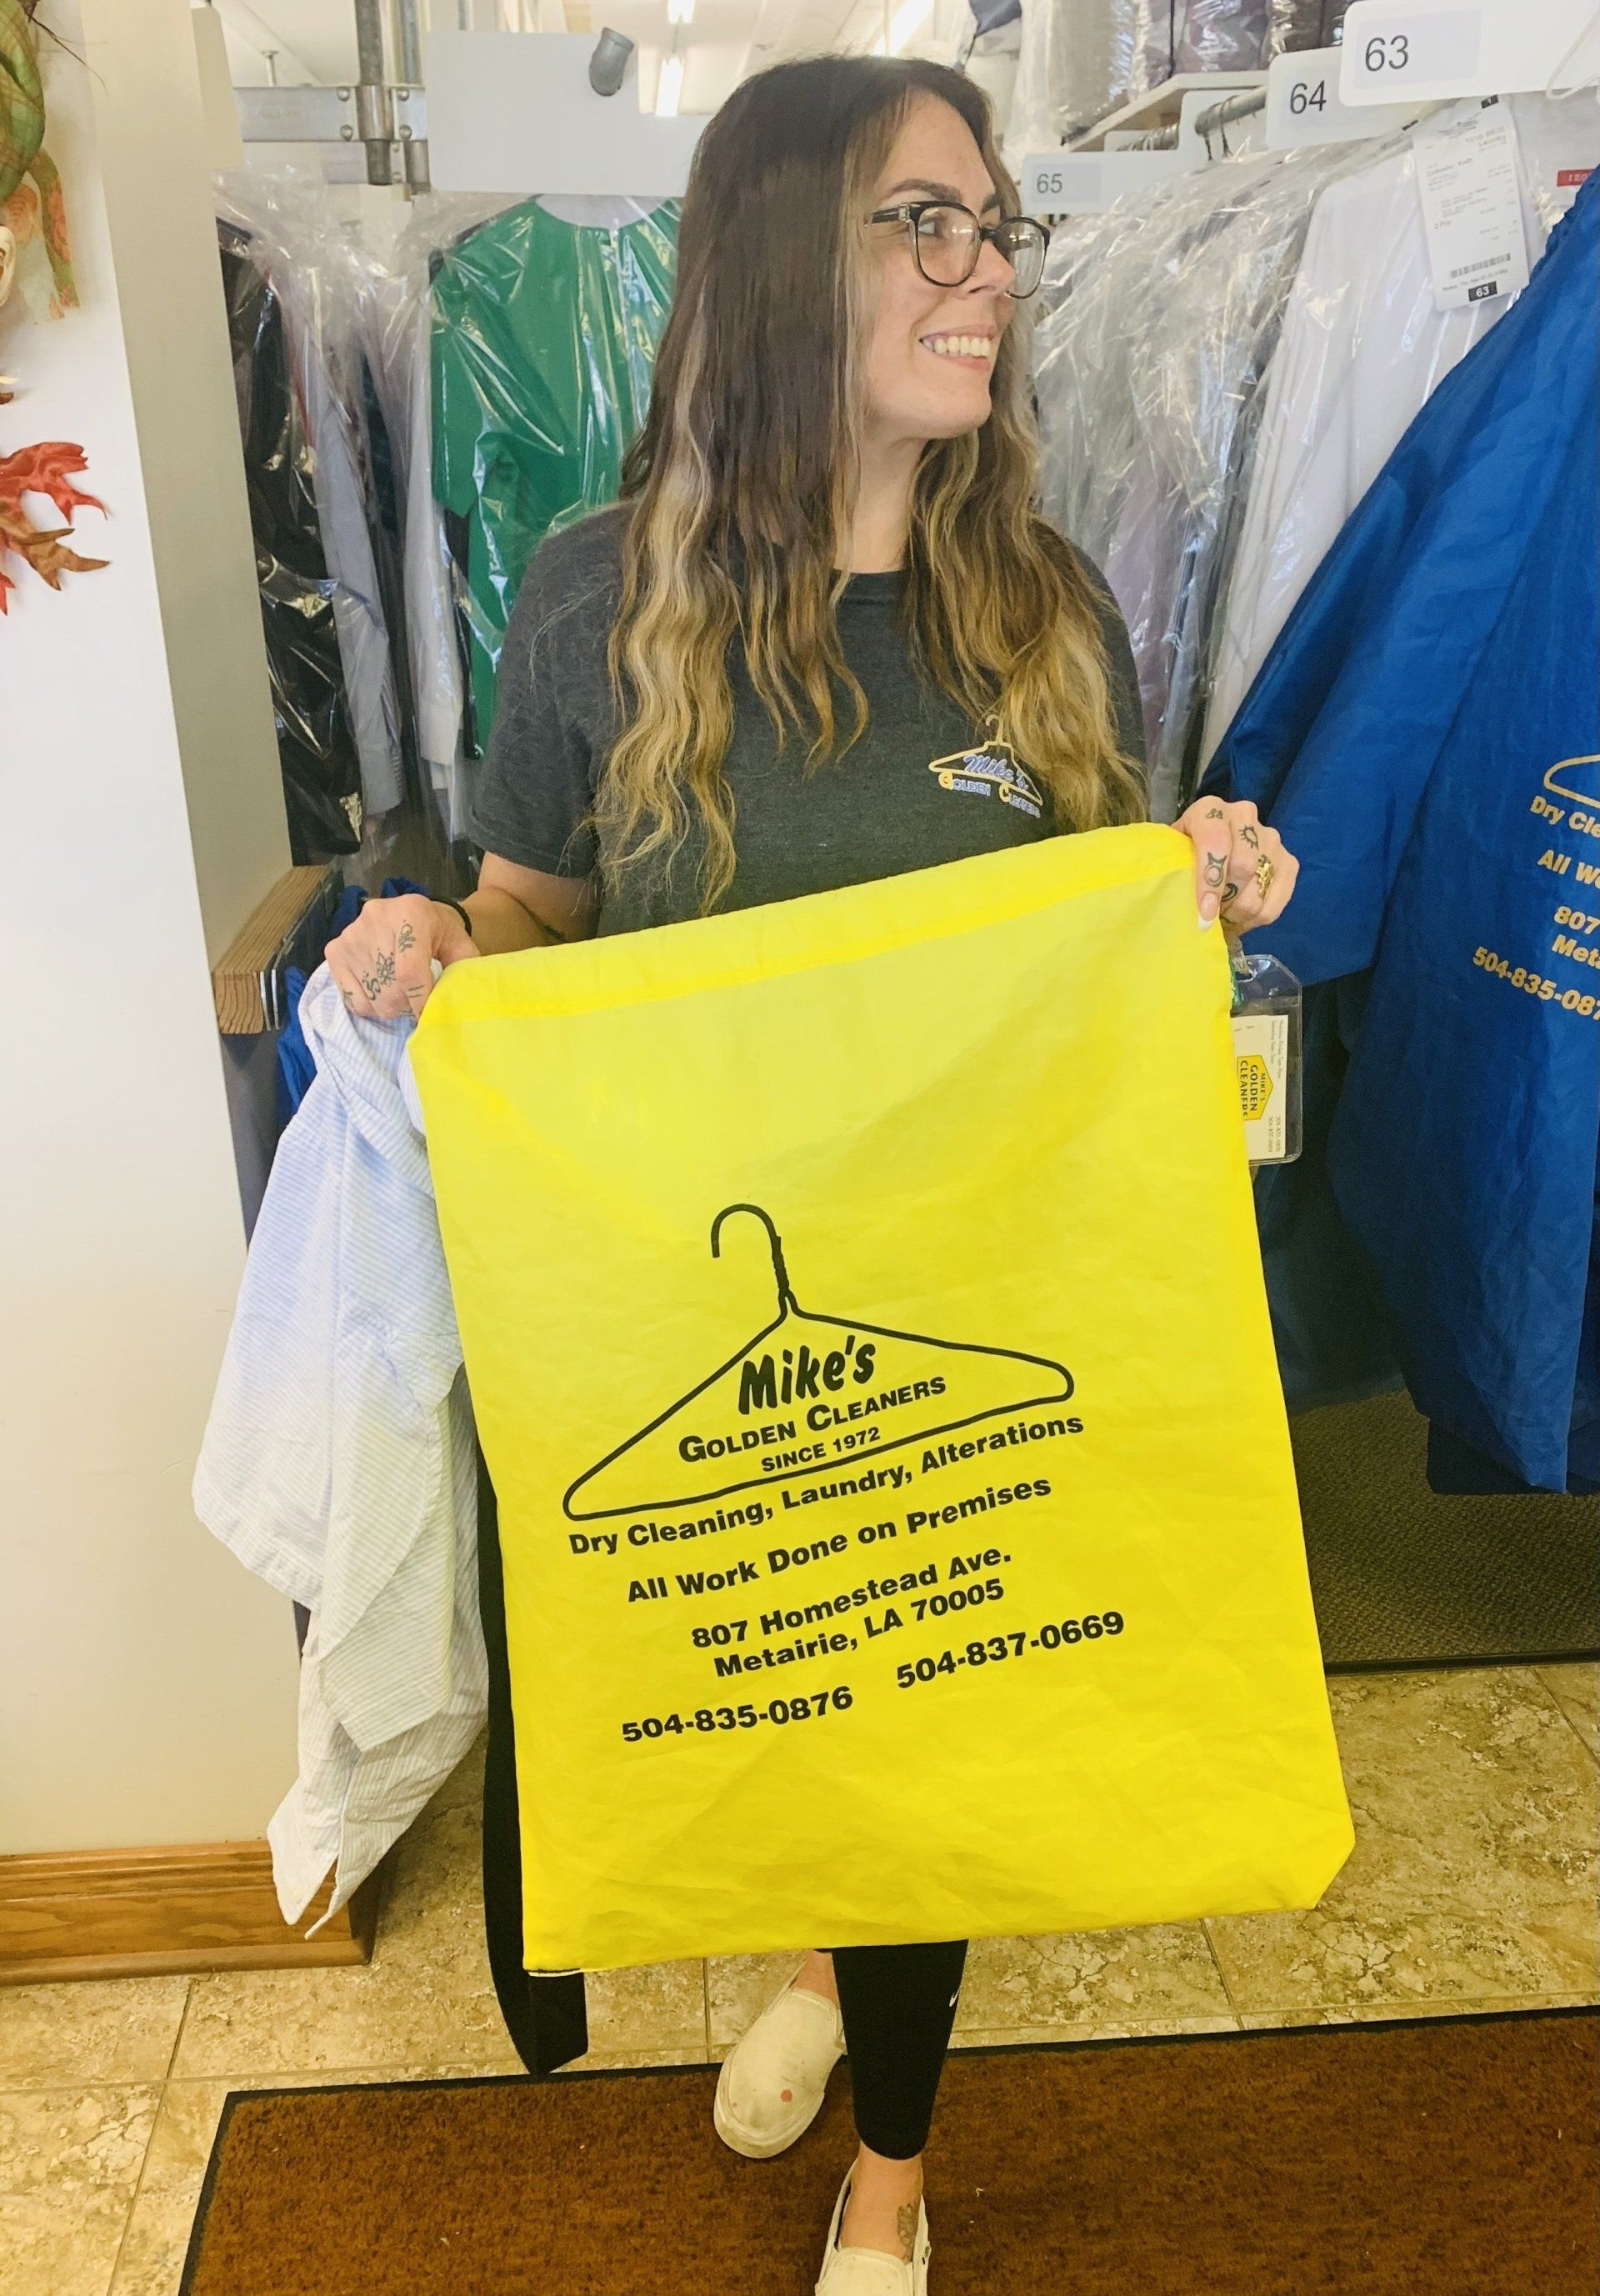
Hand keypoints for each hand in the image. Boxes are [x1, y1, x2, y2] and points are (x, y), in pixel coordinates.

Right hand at [324, 894, 477, 1019]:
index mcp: (411, 913)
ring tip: (400, 991)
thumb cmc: (438, 932)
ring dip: (391, 1006)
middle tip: (418, 999)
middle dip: (408, 1005)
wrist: (410, 913)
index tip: (428, 1014)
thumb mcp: (460, 944)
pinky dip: (371, 1005)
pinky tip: (382, 989)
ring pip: (373, 999)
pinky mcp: (335, 951)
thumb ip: (463, 970)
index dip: (421, 1001)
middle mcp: (375, 920)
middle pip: (391, 990)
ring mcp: (351, 936)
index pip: (410, 972)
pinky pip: (353, 1000)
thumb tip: (456, 1002)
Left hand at [1175, 796, 1297, 931]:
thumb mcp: (1171, 854)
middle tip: (1210, 918)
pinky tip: (1240, 919)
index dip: (1210, 881)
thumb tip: (1172, 898)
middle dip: (1225, 902)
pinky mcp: (1289, 861)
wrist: (1210, 848)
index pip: (1216, 842)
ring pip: (1258, 889)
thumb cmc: (1183, 856)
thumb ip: (1171, 866)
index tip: (1204, 915)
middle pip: (1243, 866)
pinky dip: (1256, 919)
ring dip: (1238, 914)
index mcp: (1209, 810)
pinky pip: (1276, 902)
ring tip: (1222, 918)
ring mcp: (1270, 838)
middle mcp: (1244, 815)